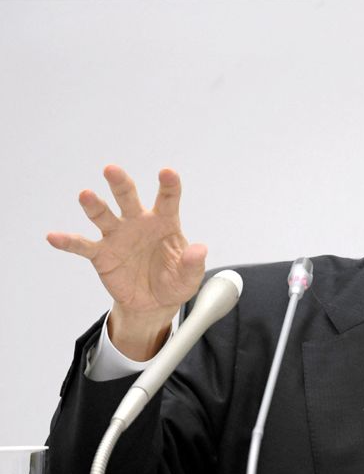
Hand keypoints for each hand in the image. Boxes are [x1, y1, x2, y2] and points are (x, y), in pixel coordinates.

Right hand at [47, 165, 206, 359]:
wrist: (153, 303)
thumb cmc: (174, 282)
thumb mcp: (189, 277)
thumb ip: (193, 263)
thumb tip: (200, 249)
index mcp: (164, 222)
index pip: (167, 199)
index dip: (168, 185)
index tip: (167, 172)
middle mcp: (138, 223)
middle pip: (128, 198)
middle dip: (120, 183)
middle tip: (112, 170)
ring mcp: (118, 236)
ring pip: (103, 215)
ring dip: (94, 205)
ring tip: (85, 195)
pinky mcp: (102, 254)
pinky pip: (82, 245)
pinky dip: (68, 241)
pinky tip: (54, 236)